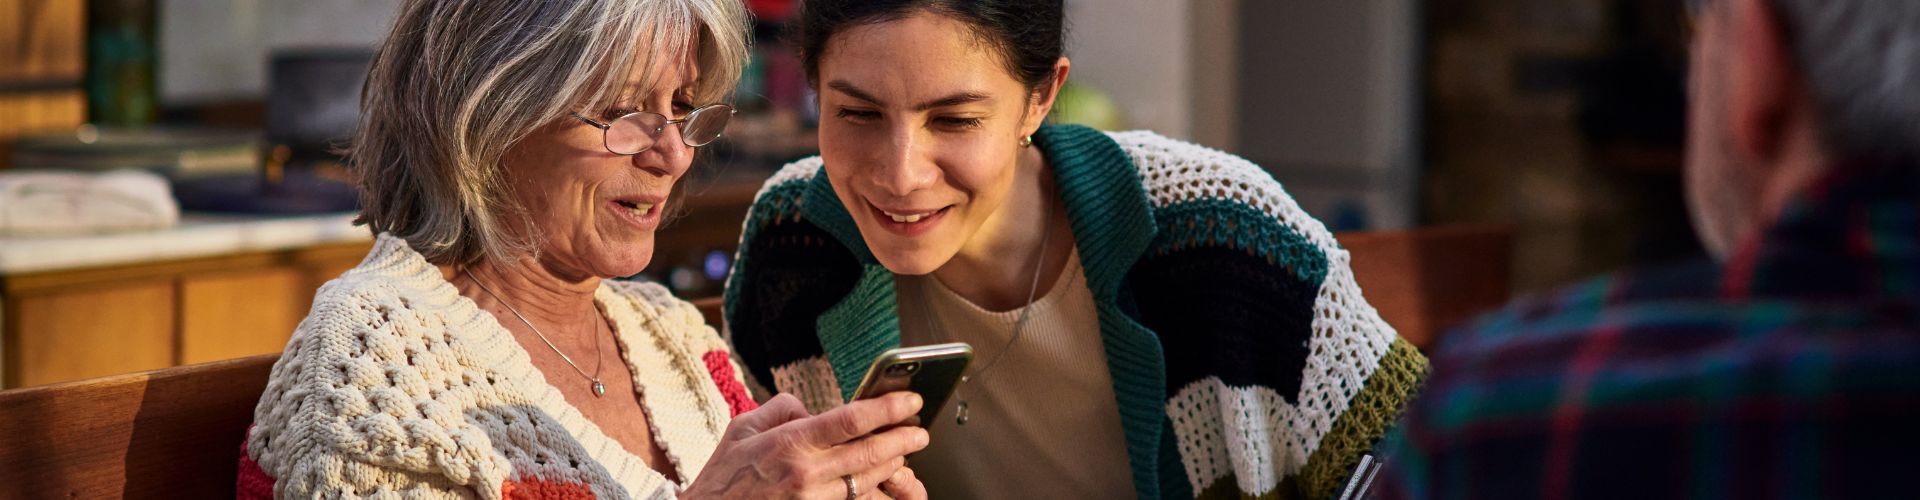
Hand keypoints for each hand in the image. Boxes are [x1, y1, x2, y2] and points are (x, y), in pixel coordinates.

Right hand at [680, 392, 929, 498]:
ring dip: (893, 466)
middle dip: (903, 440)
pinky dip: (874, 493)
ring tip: (905, 453)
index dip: (887, 408)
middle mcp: (807, 472)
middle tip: (921, 431)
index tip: (911, 401)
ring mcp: (813, 499)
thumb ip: (783, 409)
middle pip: (871, 453)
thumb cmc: (724, 474)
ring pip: (868, 481)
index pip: (851, 420)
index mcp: (791, 442)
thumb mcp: (744, 426)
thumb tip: (813, 409)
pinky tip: (885, 485)